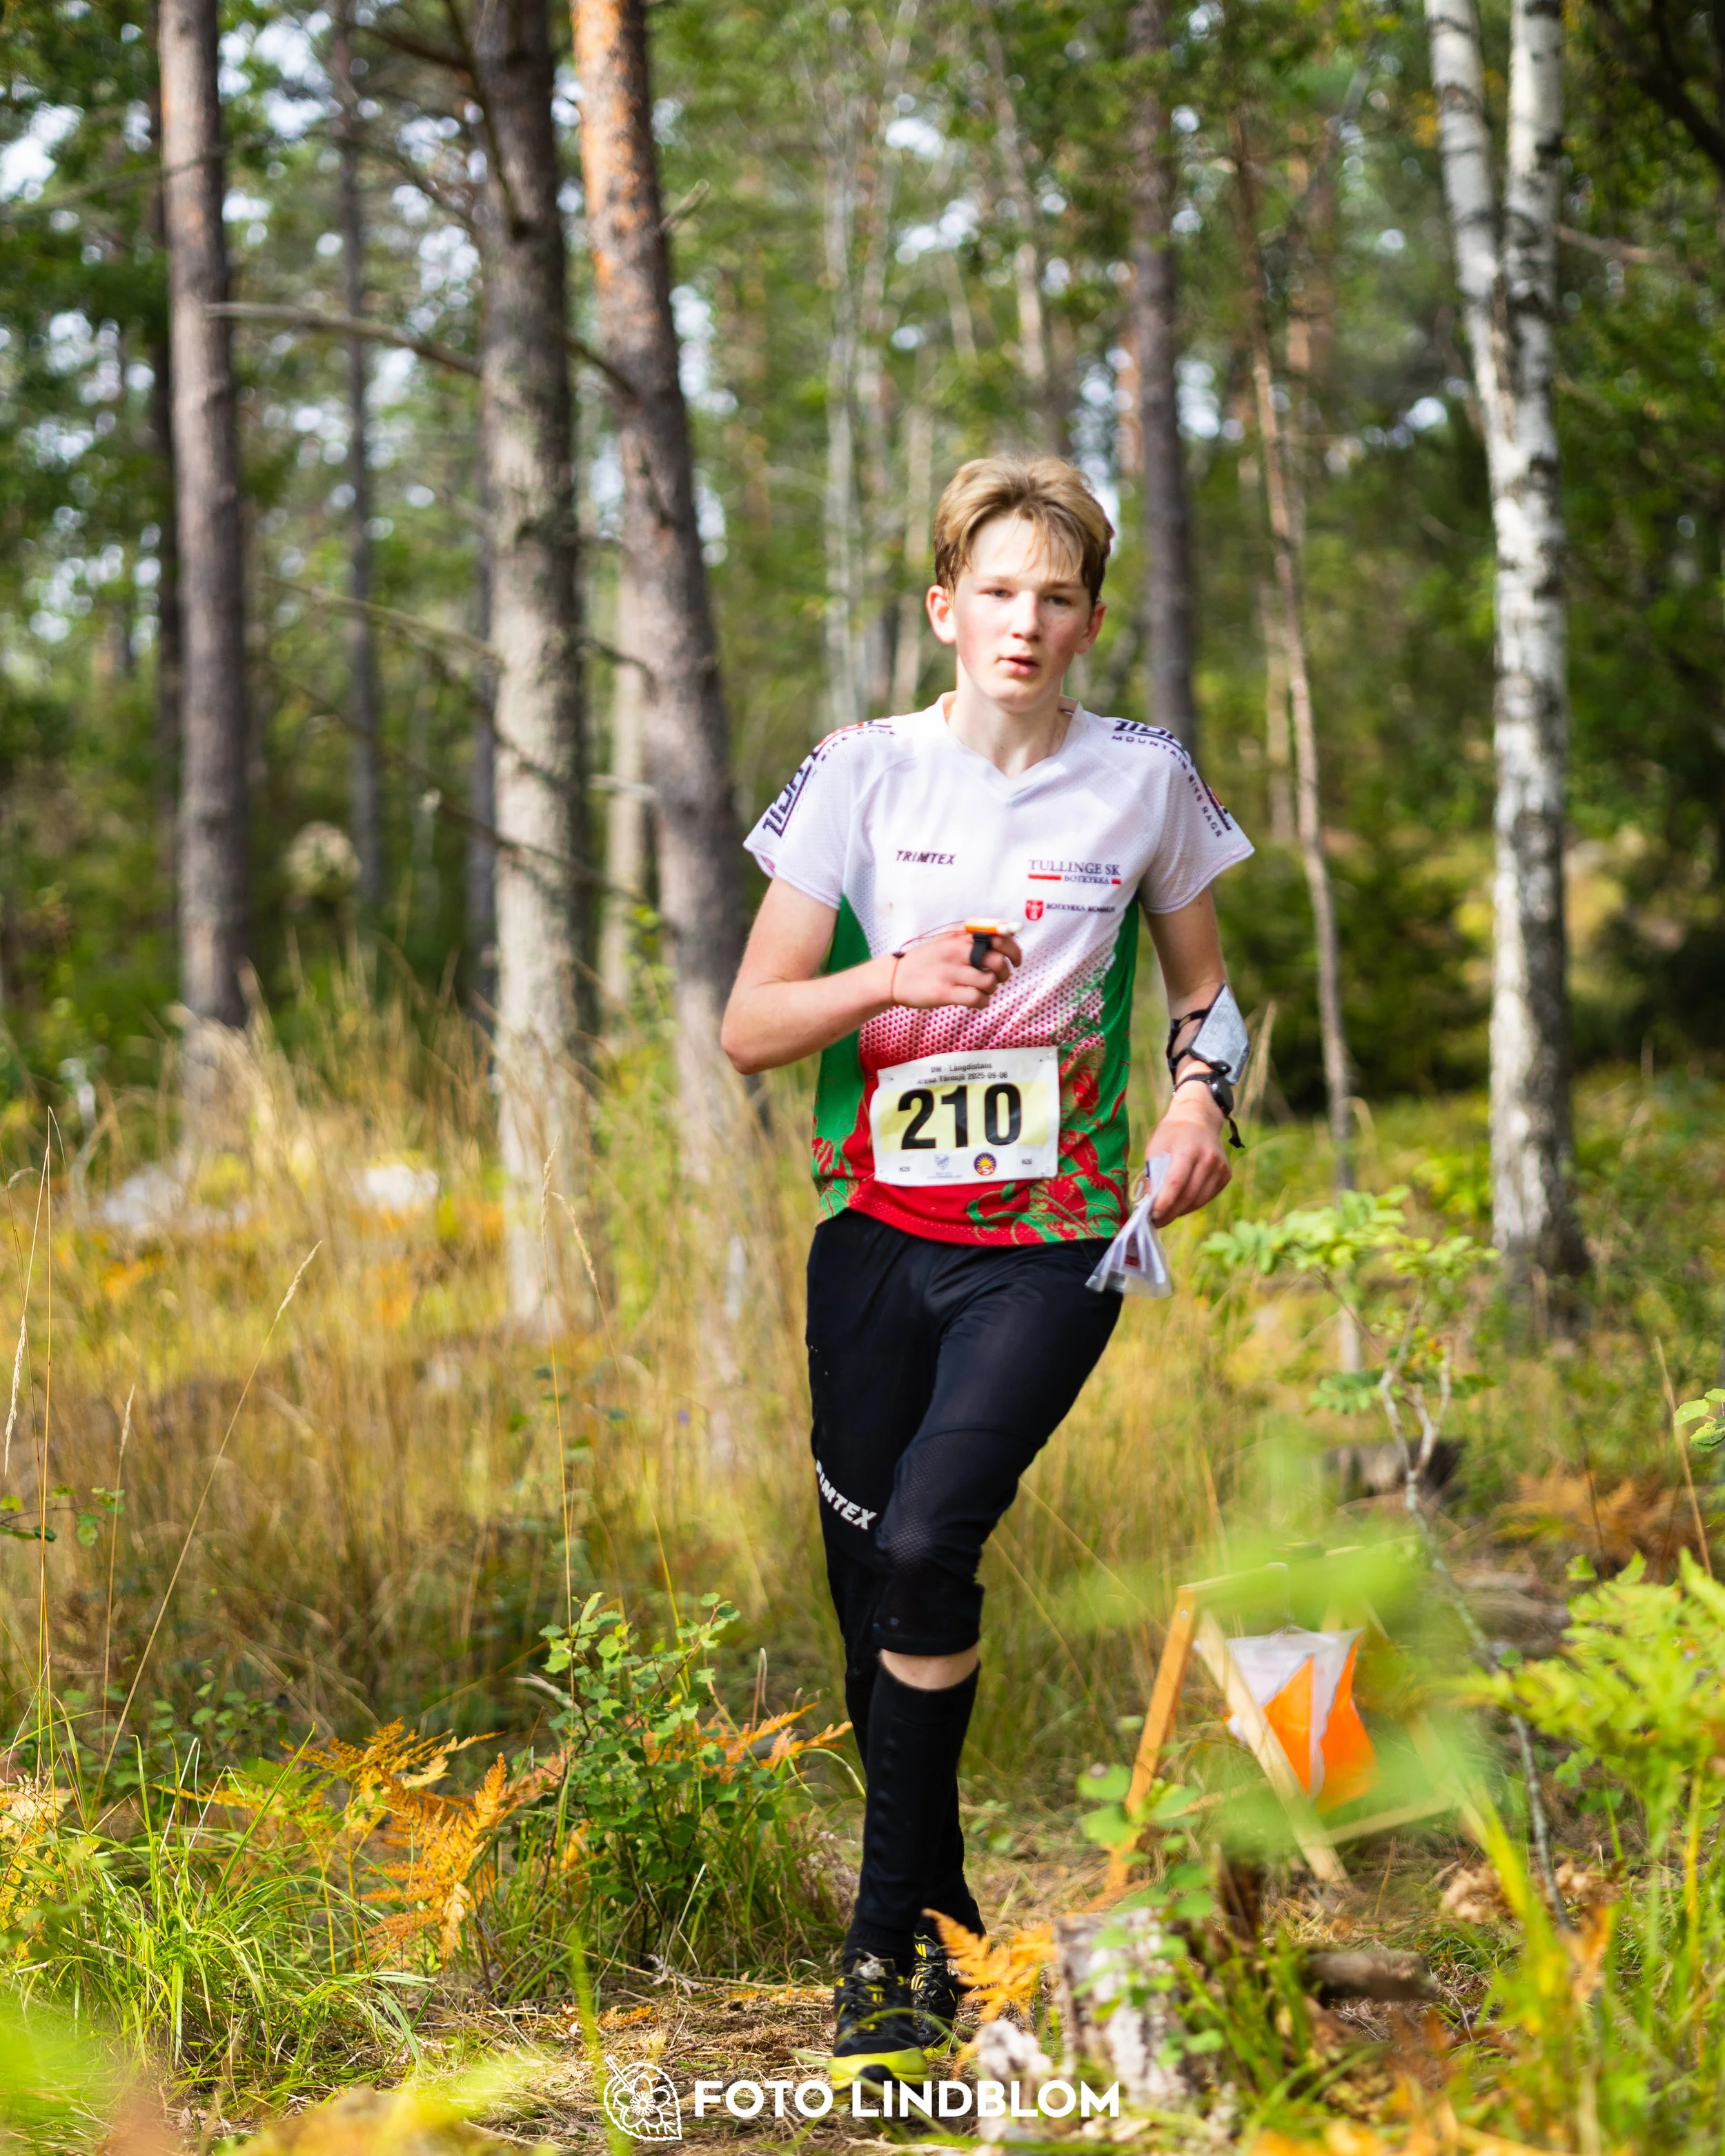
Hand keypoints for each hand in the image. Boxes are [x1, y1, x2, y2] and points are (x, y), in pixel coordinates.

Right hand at [890, 926, 1021, 1009]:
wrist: (895, 976)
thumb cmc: (927, 959)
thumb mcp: (948, 939)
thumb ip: (973, 935)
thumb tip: (1007, 933)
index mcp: (960, 936)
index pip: (1000, 937)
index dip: (1014, 950)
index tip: (1015, 961)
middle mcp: (957, 950)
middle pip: (998, 962)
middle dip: (1004, 974)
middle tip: (998, 979)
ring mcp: (950, 971)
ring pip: (990, 982)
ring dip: (991, 990)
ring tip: (981, 990)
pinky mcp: (944, 992)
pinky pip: (977, 999)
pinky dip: (982, 1002)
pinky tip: (975, 1000)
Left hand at [1145, 1089, 1231, 1224]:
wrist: (1200, 1120)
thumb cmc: (1172, 1134)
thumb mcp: (1156, 1148)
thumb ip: (1153, 1174)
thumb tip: (1149, 1203)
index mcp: (1188, 1148)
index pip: (1176, 1182)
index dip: (1164, 1202)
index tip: (1152, 1216)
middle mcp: (1208, 1158)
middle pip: (1188, 1195)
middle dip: (1170, 1212)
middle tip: (1156, 1221)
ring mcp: (1219, 1167)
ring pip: (1199, 1200)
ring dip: (1180, 1211)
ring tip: (1165, 1216)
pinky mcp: (1225, 1175)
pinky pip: (1207, 1196)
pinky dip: (1192, 1204)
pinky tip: (1180, 1204)